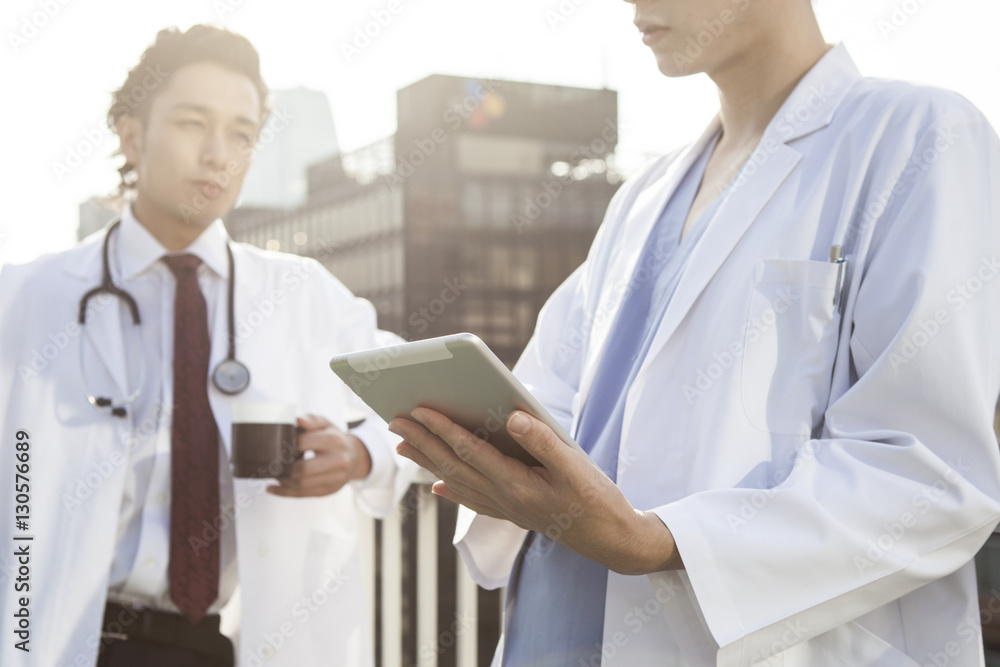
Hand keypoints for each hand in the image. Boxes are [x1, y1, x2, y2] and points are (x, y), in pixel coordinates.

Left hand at [267, 414, 371, 497]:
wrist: (354, 458)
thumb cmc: (335, 439)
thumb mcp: (326, 424)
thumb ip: (312, 420)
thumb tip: (299, 420)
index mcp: (335, 441)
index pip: (303, 443)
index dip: (287, 444)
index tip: (278, 444)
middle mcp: (338, 461)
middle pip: (303, 469)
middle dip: (283, 467)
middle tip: (273, 463)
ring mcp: (334, 479)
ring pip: (301, 485)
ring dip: (282, 480)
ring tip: (274, 473)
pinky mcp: (328, 491)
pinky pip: (302, 494)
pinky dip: (284, 492)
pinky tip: (274, 487)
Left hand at [389, 408, 681, 574]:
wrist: (613, 542)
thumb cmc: (598, 501)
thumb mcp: (577, 467)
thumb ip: (544, 441)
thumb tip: (512, 418)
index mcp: (517, 483)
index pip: (470, 451)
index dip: (442, 429)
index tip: (417, 409)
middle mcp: (505, 498)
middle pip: (454, 465)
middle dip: (423, 441)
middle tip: (394, 420)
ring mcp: (507, 508)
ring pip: (459, 482)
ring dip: (429, 462)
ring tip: (404, 445)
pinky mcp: (515, 512)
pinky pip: (474, 500)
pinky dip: (453, 490)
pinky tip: (438, 486)